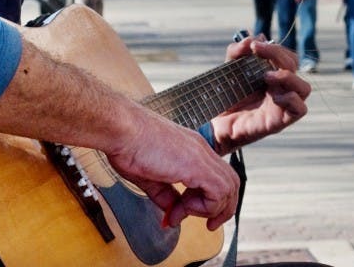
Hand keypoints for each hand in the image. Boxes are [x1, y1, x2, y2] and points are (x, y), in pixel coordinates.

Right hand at [103, 102, 240, 230]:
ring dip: (212, 209)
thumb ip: (165, 195)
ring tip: (185, 212)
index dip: (204, 202)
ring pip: (230, 188)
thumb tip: (173, 212)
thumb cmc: (128, 145)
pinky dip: (206, 206)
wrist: (122, 129)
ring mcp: (201, 156)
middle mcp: (201, 151)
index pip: (216, 177)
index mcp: (192, 151)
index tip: (178, 213)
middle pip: (231, 183)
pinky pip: (219, 192)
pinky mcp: (196, 165)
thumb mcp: (150, 177)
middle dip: (222, 209)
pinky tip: (184, 206)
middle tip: (208, 224)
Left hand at [209, 36, 310, 155]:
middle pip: (295, 66)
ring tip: (265, 76)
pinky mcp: (280, 121)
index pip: (286, 56)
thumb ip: (237, 52)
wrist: (214, 124)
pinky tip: (273, 96)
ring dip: (288, 77)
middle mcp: (281, 89)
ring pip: (304, 88)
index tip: (254, 45)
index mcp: (273, 75)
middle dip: (277, 54)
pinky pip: (300, 110)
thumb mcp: (228, 69)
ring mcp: (282, 105)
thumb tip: (252, 38)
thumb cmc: (225, 98)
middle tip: (257, 51)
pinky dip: (291, 99)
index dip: (274, 47)